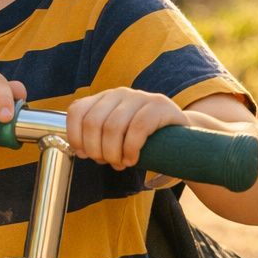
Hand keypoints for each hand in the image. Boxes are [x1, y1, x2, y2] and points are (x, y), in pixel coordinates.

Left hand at [66, 88, 187, 168]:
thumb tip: (79, 151)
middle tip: (107, 162)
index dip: (75, 136)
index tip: (84, 155)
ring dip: (113, 153)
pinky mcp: (159, 105)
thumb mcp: (116, 137)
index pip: (77, 111)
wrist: (182, 137)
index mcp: (103, 99)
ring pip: (113, 127)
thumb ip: (97, 139)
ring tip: (120, 164)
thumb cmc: (143, 141)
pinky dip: (130, 149)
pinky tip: (132, 160)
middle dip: (96, 149)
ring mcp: (140, 97)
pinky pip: (137, 128)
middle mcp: (119, 93)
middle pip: (93, 123)